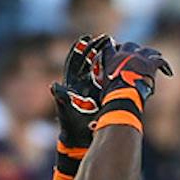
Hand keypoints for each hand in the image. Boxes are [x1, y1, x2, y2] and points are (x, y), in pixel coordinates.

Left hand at [51, 33, 108, 148]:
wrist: (80, 142)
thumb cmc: (71, 127)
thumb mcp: (66, 111)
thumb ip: (61, 98)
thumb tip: (53, 86)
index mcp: (71, 84)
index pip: (75, 61)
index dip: (81, 49)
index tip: (88, 38)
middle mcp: (81, 84)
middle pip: (89, 62)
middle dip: (97, 49)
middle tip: (108, 39)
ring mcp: (92, 90)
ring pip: (101, 70)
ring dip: (109, 59)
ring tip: (119, 48)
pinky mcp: (101, 98)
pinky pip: (109, 82)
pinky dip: (115, 73)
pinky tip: (125, 66)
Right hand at [93, 38, 172, 102]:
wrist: (123, 96)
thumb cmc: (111, 96)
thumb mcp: (100, 88)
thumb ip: (101, 85)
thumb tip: (87, 103)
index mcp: (110, 59)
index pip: (109, 46)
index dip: (113, 47)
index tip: (115, 48)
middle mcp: (124, 55)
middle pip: (129, 45)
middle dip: (133, 49)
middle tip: (137, 55)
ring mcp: (138, 58)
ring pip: (146, 50)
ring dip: (150, 53)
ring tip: (155, 56)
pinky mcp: (150, 64)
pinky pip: (160, 61)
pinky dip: (165, 66)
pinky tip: (168, 72)